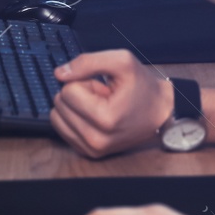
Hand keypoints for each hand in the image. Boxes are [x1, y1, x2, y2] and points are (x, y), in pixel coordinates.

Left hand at [49, 49, 173, 157]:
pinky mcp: (87, 153)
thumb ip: (88, 62)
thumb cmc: (142, 87)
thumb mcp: (122, 62)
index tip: (104, 88)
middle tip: (103, 97)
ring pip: (56, 117)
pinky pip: (62, 129)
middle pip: (60, 104)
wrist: (159, 112)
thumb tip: (60, 73)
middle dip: (80, 94)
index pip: (68, 91)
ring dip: (76, 107)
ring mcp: (91, 149)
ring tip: (100, 106)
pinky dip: (75, 118)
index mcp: (105, 118)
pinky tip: (96, 117)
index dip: (86, 82)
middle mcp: (96, 140)